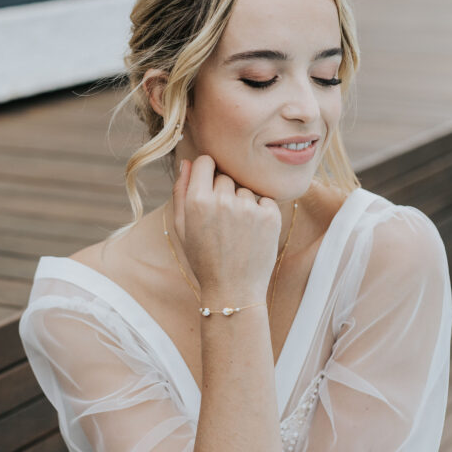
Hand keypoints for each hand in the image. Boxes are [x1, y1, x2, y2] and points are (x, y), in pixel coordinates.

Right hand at [172, 155, 280, 303]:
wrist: (233, 290)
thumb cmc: (204, 259)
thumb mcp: (183, 228)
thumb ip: (181, 192)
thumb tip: (186, 161)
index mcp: (197, 201)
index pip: (205, 161)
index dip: (206, 171)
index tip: (209, 185)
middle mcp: (223, 200)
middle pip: (226, 177)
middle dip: (224, 192)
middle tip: (222, 222)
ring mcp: (248, 208)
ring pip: (245, 190)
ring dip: (242, 204)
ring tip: (237, 232)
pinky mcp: (270, 216)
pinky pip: (264, 201)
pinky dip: (261, 213)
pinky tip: (252, 234)